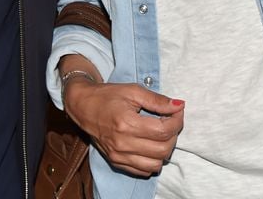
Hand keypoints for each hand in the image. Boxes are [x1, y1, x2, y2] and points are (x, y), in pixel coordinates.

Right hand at [63, 79, 183, 176]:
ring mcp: (119, 156)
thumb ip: (157, 100)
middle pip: (163, 149)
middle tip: (171, 120)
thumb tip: (179, 105)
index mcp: (127, 123)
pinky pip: (143, 171)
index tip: (178, 110)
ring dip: (165, 150)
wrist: (83, 106)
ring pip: (156, 164)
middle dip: (173, 135)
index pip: (163, 130)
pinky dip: (152, 160)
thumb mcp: (133, 91)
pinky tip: (150, 144)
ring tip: (161, 134)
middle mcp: (122, 143)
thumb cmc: (107, 95)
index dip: (177, 120)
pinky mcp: (116, 162)